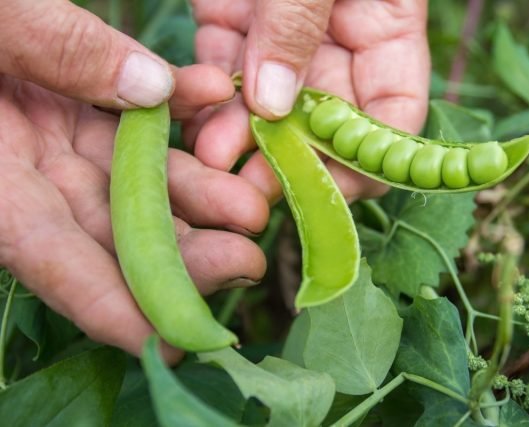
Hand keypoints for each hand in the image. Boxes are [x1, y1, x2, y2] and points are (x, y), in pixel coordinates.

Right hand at [0, 0, 268, 362]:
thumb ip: (48, 48)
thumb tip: (151, 90)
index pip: (45, 253)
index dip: (106, 301)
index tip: (167, 341)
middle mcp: (27, 164)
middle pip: (110, 226)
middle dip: (181, 254)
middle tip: (244, 263)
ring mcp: (59, 132)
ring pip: (138, 175)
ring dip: (199, 189)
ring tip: (251, 206)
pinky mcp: (83, 94)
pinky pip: (140, 107)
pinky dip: (180, 102)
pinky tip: (219, 94)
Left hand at [189, 0, 428, 202]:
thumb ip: (300, 21)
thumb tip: (273, 102)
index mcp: (385, 24)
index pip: (392, 112)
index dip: (366, 159)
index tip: (330, 191)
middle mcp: (337, 40)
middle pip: (321, 120)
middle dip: (291, 159)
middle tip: (256, 190)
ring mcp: (281, 34)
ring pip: (266, 104)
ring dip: (241, 138)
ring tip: (214, 159)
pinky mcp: (230, 18)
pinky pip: (220, 71)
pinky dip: (208, 102)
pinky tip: (198, 128)